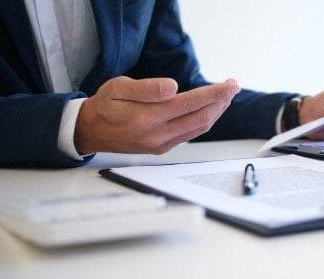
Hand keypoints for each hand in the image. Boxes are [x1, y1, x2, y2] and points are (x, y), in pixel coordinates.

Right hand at [75, 76, 239, 153]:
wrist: (90, 131)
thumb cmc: (104, 106)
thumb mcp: (118, 88)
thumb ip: (146, 89)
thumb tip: (173, 87)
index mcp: (148, 118)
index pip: (191, 103)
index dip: (214, 94)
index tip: (229, 84)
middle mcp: (158, 135)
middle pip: (201, 118)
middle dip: (221, 102)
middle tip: (233, 86)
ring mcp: (161, 144)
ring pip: (199, 128)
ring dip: (216, 112)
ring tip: (225, 96)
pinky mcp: (162, 148)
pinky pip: (190, 134)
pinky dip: (204, 120)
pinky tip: (209, 109)